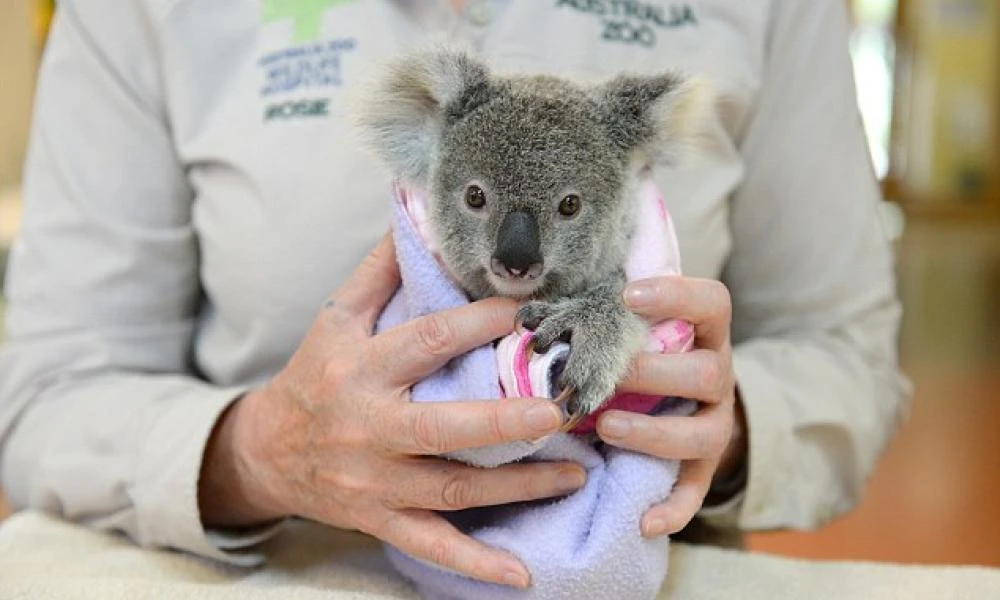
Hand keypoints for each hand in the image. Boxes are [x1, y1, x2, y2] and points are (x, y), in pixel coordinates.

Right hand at [199, 234, 584, 588]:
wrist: (267, 451)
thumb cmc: (315, 373)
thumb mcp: (337, 317)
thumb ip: (382, 271)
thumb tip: (417, 212)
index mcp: (359, 367)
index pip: (427, 341)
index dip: (480, 323)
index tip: (533, 309)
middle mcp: (367, 426)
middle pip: (442, 427)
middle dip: (504, 420)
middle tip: (562, 408)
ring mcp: (374, 481)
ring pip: (451, 488)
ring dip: (517, 486)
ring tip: (576, 472)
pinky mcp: (380, 519)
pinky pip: (432, 544)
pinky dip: (476, 563)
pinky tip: (523, 574)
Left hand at [595, 276, 745, 536]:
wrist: (681, 398)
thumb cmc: (637, 351)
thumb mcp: (628, 328)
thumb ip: (599, 315)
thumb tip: (528, 312)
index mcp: (704, 333)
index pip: (712, 302)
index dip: (677, 296)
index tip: (628, 294)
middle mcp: (718, 376)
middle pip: (708, 373)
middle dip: (654, 375)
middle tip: (607, 375)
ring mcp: (714, 423)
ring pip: (703, 433)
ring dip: (654, 433)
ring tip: (606, 428)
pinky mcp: (703, 466)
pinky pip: (695, 491)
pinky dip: (673, 509)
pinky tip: (644, 521)